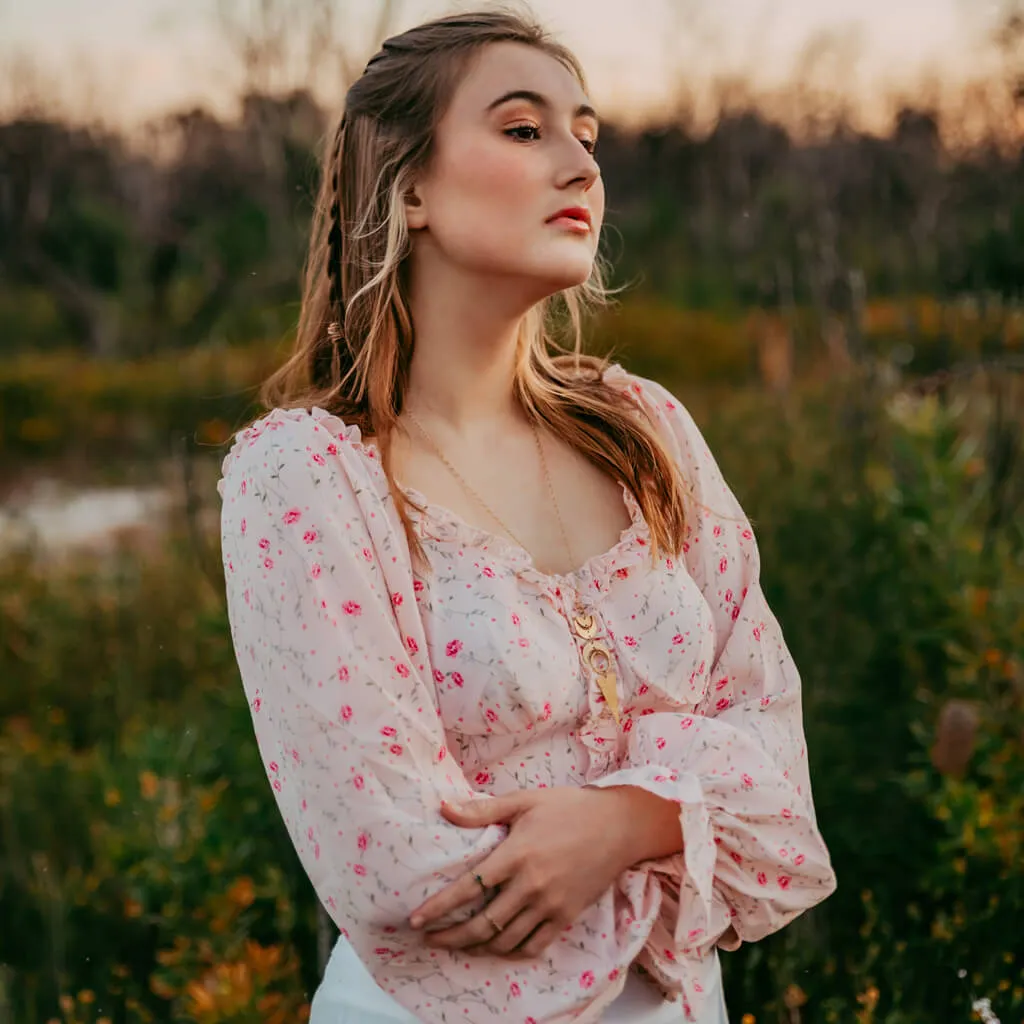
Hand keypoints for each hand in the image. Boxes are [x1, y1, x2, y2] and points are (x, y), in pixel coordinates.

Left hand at [407, 786, 660, 958]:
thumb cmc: (569, 807)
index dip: (440, 907)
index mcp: (517, 854)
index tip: (416, 919)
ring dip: (476, 948)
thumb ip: (482, 810)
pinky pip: (533, 945)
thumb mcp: (524, 800)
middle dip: (451, 937)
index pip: (470, 887)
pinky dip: (510, 952)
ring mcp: (550, 905)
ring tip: (456, 945)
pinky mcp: (566, 916)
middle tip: (429, 940)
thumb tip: (443, 807)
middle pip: (483, 923)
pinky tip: (494, 948)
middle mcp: (532, 885)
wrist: (618, 825)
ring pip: (505, 940)